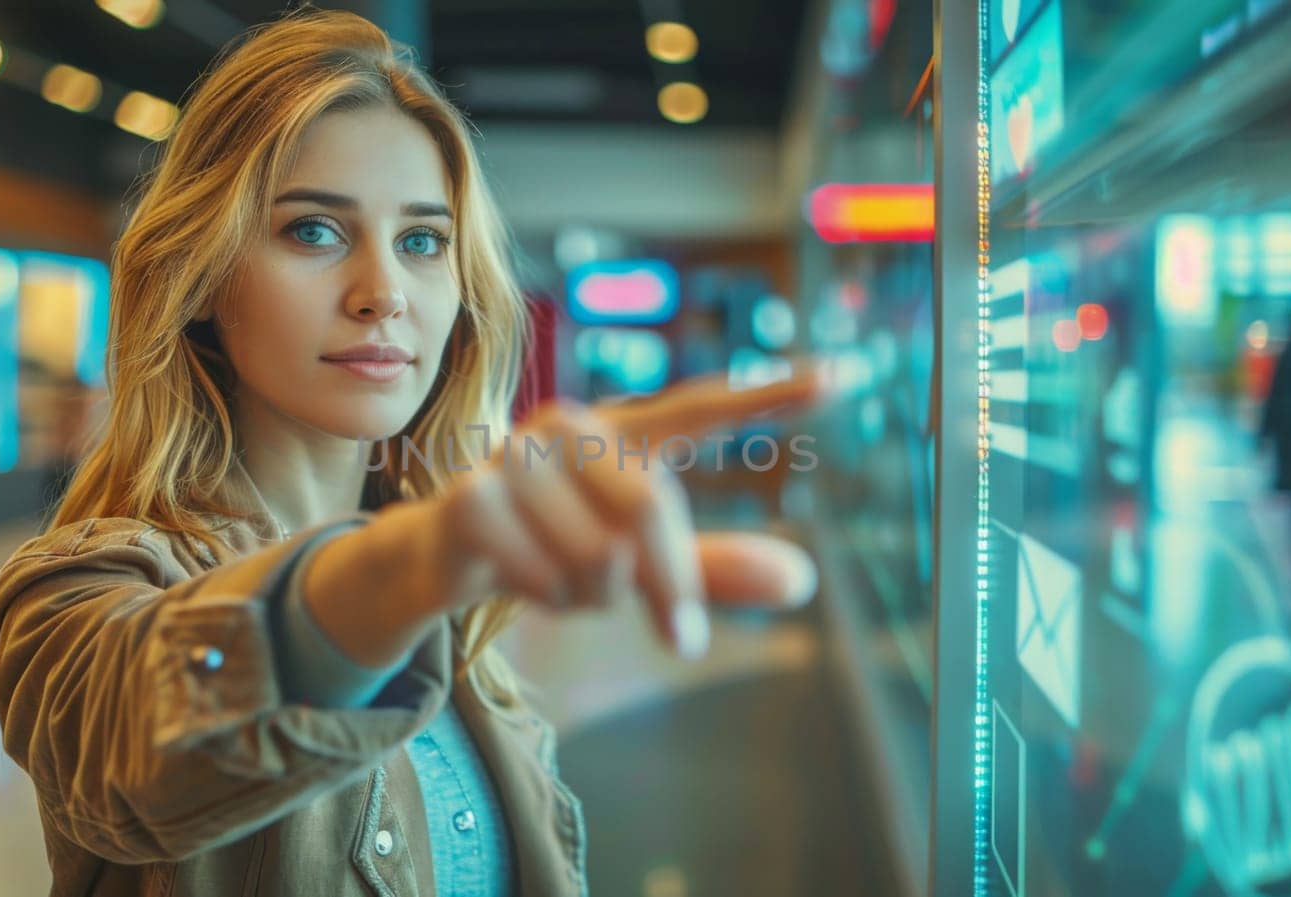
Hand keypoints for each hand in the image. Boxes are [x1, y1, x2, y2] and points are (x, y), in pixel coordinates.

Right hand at [427, 362, 833, 657]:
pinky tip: (517, 577)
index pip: (703, 408)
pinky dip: (545, 599)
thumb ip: (717, 569)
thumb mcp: (641, 560)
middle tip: (684, 642)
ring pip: (598, 559)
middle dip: (669, 588)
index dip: (771, 395)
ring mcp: (518, 454)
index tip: (843, 375)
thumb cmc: (558, 543)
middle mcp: (574, 428)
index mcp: (624, 433)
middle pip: (649, 509)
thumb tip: (802, 580)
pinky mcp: (474, 496)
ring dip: (590, 597)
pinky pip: (545, 577)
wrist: (447, 553)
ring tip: (560, 576)